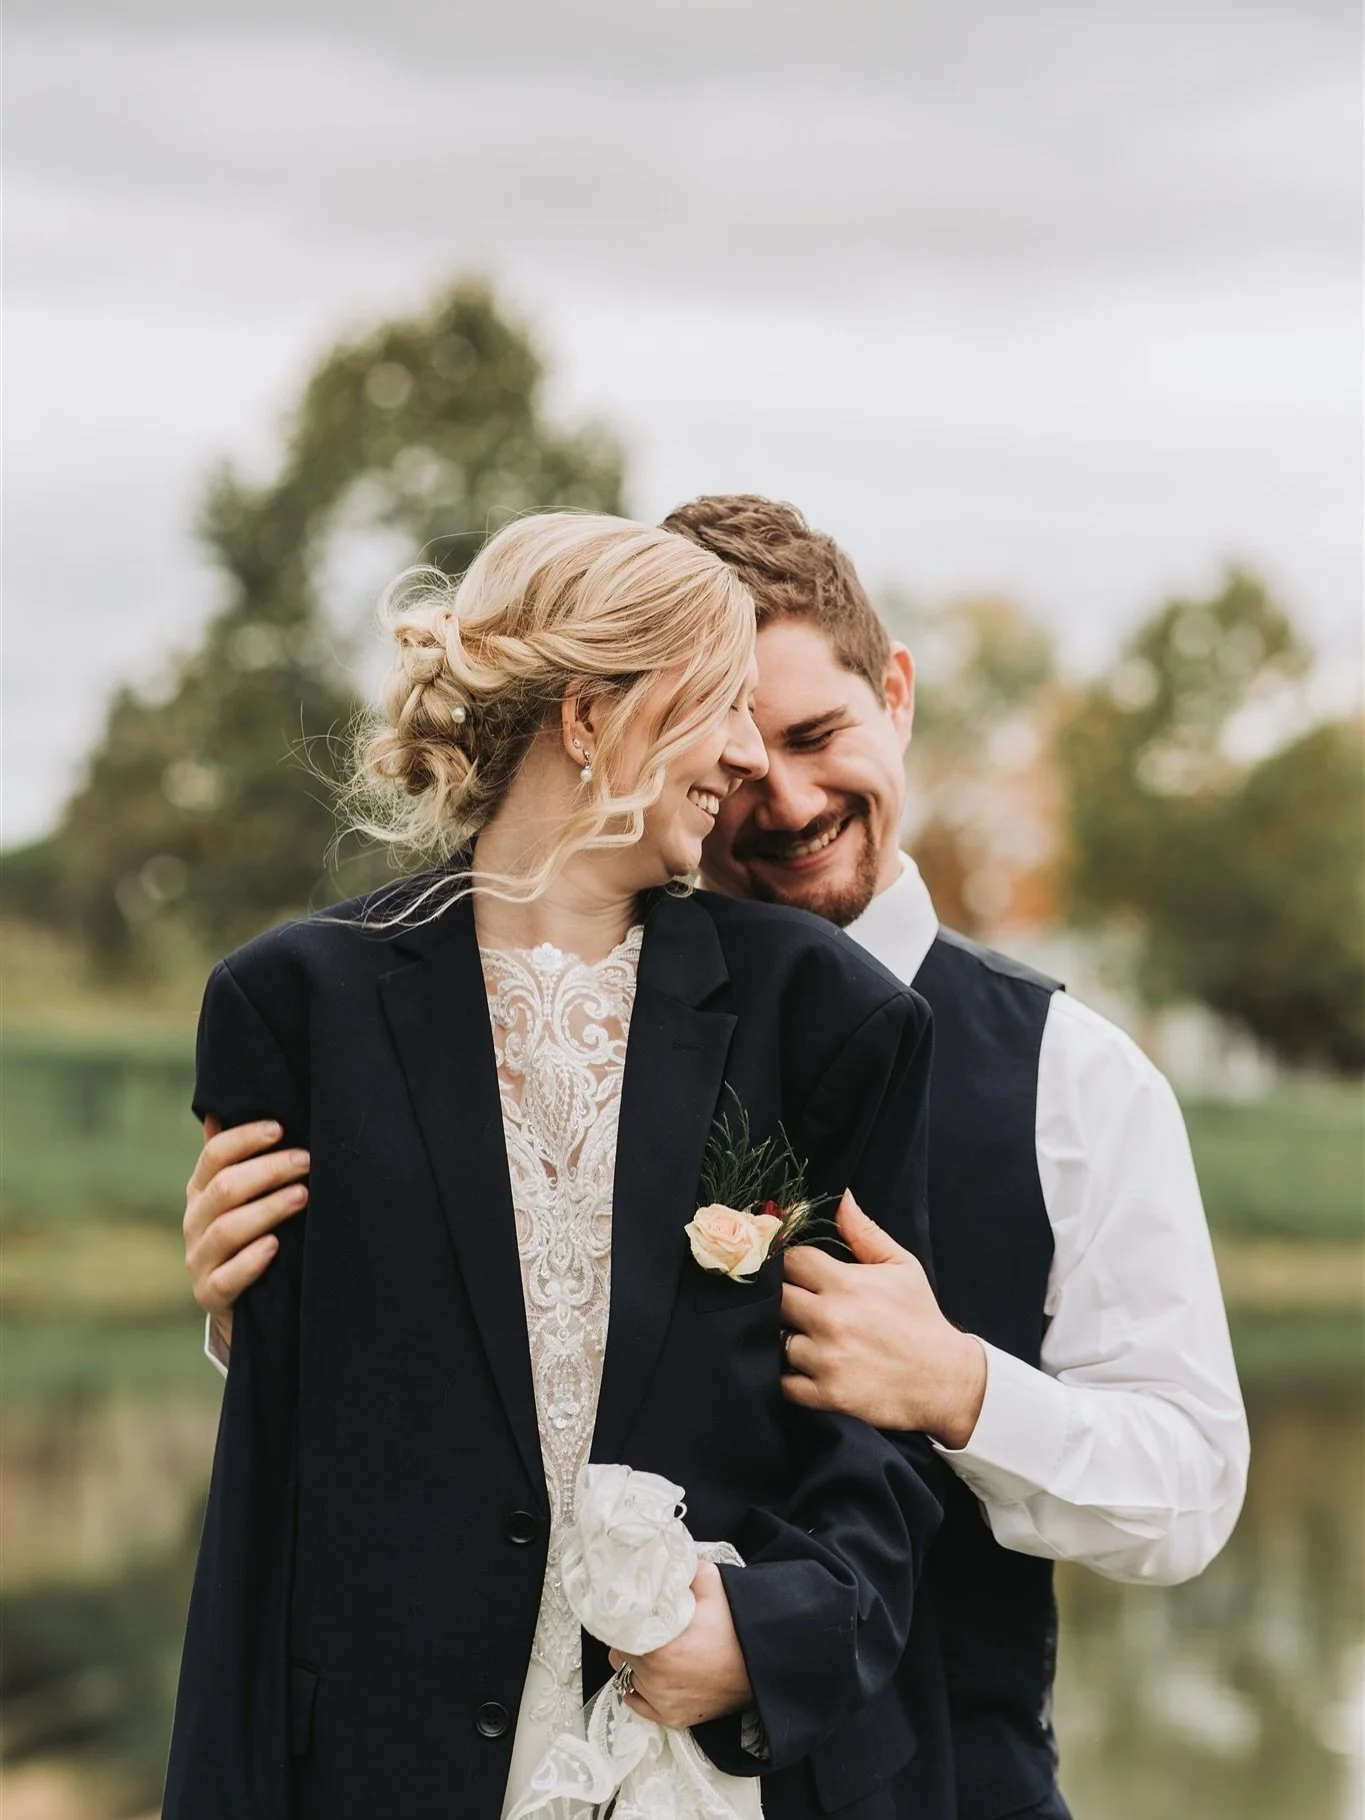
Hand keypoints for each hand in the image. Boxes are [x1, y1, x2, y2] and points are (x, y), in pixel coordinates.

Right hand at [183, 1116, 308, 1352]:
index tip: (281, 1129)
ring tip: (302, 1197)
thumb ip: (237, 1157)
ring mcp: (199, 1259)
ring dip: (268, 1210)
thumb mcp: (241, 1194)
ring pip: (228, 1229)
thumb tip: (224, 1107)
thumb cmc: (248, 1231)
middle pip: (225, 1188)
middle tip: (307, 1161)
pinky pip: (227, 1278)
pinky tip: (275, 1246)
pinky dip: (251, 1261)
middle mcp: (194, 1221)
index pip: (214, 1155)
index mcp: (200, 1190)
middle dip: (268, 1171)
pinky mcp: (210, 1293)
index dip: (246, 1139)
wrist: (239, 1300)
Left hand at [606, 1561, 752, 1728]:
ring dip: (636, 1664)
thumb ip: (683, 1567)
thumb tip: (664, 1558)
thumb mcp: (712, 1584)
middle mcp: (656, 1679)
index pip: (619, 1632)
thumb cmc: (737, 1626)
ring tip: (654, 1650)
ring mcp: (663, 1702)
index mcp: (659, 1647)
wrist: (763, 1664)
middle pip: (620, 1654)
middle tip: (645, 1628)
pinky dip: (639, 1691)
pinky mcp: (673, 1718)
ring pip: (628, 1678)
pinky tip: (648, 1676)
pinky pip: (638, 1705)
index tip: (631, 1612)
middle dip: (629, 1640)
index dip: (623, 1620)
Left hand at [780, 1192, 986, 1447]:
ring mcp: (826, 1359)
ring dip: (785, 1338)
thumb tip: (840, 1198)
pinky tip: (804, 1366)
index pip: (790, 1260)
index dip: (789, 1263)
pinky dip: (788, 1375)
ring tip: (804, 1336)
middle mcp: (831, 1319)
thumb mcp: (901, 1267)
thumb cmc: (920, 1318)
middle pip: (775, 1298)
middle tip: (797, 1303)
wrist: (945, 1380)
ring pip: (776, 1340)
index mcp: (846, 1283)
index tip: (797, 1271)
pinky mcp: (826, 1394)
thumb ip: (864, 1232)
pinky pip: (783, 1382)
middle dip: (782, 1298)